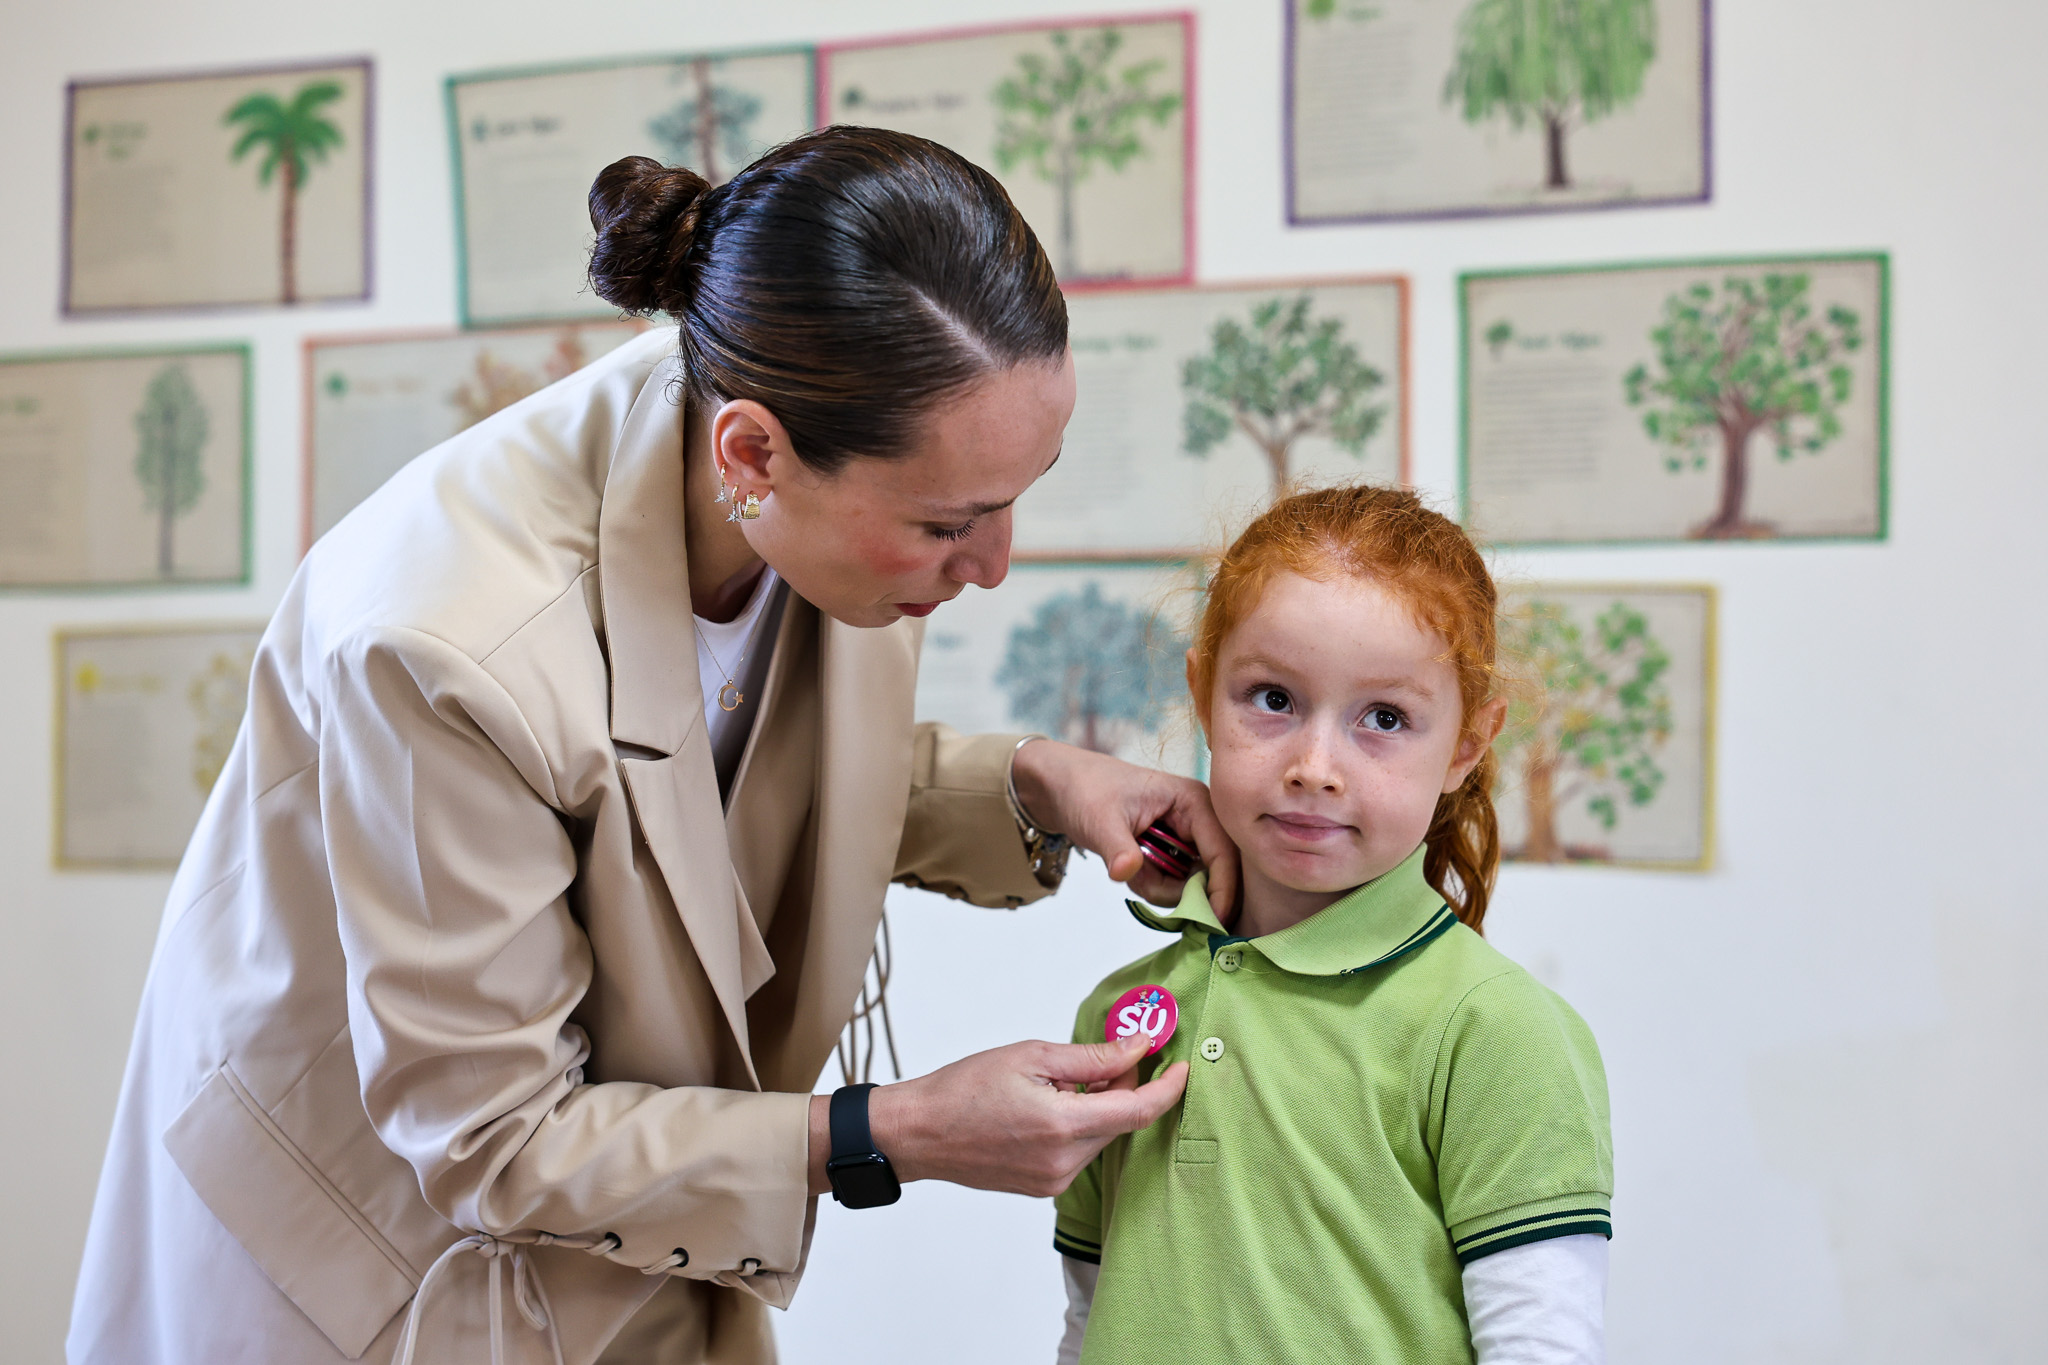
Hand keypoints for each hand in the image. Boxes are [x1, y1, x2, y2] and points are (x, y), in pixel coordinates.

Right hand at [805, 1035, 1187, 1197]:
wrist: (919, 1133)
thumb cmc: (963, 1089)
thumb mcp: (1031, 1056)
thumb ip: (1092, 1057)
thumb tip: (1138, 1046)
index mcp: (1063, 1127)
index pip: (1139, 1111)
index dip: (1169, 1088)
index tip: (1183, 1065)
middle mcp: (1064, 1163)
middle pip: (1120, 1122)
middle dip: (1122, 1086)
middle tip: (1108, 1052)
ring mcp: (1054, 1181)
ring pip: (1100, 1136)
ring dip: (1096, 1106)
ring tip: (1056, 1082)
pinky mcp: (1044, 1187)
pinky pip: (1079, 1151)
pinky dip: (1078, 1124)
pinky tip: (1046, 1106)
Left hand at [1011, 738, 1238, 916]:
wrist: (1065, 787)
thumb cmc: (1085, 790)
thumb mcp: (1100, 820)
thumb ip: (1118, 848)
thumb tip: (1126, 872)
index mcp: (1194, 800)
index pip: (1223, 852)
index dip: (1223, 889)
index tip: (1212, 921)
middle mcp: (1200, 818)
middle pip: (1216, 873)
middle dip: (1181, 890)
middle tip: (1144, 883)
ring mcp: (1189, 836)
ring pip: (1193, 884)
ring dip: (1161, 887)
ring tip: (1130, 866)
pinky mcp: (1176, 851)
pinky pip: (1176, 884)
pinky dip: (1154, 885)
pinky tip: (1132, 867)